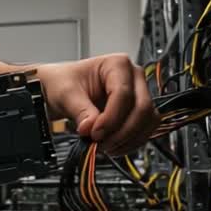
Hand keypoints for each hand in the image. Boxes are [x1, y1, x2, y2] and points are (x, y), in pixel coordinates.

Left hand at [35, 54, 159, 154]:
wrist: (62, 90)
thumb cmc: (64, 83)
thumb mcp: (66, 94)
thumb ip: (81, 111)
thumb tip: (92, 128)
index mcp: (117, 64)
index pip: (123, 93)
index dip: (111, 118)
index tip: (94, 133)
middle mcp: (134, 77)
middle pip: (142, 108)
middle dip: (122, 131)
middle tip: (100, 143)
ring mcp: (139, 94)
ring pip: (148, 121)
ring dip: (128, 139)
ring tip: (105, 146)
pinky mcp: (138, 112)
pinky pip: (145, 130)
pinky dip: (131, 142)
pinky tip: (113, 146)